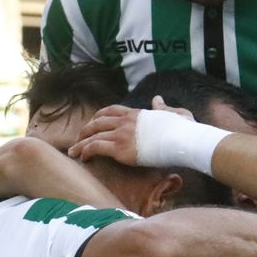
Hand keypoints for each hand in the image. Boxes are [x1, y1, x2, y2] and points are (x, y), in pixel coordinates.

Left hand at [69, 97, 193, 164]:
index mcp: (136, 113)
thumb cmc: (182, 129)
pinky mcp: (119, 147)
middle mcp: (125, 121)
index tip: (93, 122)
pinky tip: (83, 157)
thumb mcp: (174, 112)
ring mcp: (121, 133)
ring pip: (92, 135)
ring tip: (73, 151)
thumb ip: (162, 107)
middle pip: (97, 122)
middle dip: (86, 130)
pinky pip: (95, 147)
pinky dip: (86, 151)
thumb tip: (157, 99)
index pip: (111, 110)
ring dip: (81, 143)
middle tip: (79, 137)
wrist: (182, 140)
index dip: (99, 116)